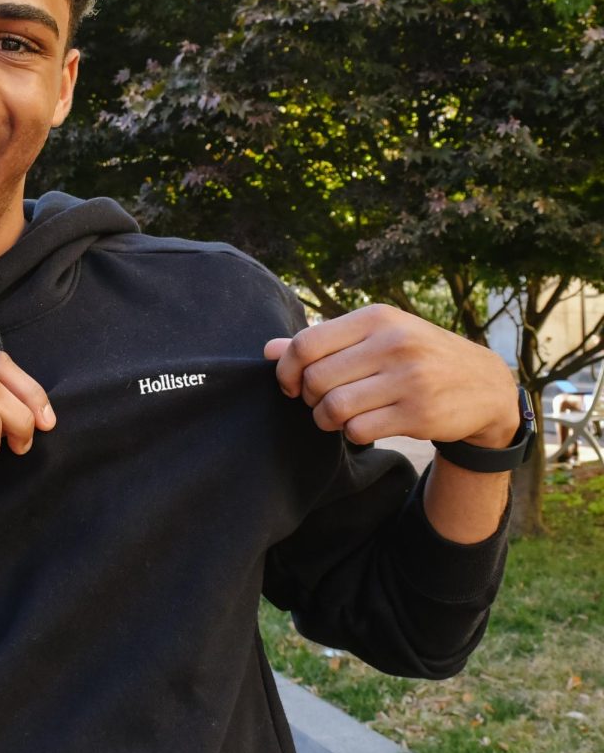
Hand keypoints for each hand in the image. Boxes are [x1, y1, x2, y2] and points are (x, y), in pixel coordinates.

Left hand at [264, 305, 517, 447]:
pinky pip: (359, 431)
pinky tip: (364, 425)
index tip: (289, 384)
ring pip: (334, 408)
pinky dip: (352, 434)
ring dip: (325, 419)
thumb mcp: (376, 337)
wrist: (485, 385)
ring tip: (336, 416)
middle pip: (316, 379)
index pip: (306, 343)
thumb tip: (267, 350)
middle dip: (307, 397)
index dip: (286, 370)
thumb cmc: (416, 356)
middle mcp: (394, 344)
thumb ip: (323, 342)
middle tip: (319, 401)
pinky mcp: (419, 414)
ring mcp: (409, 379)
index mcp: (377, 318)